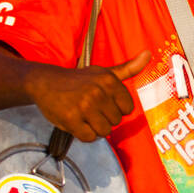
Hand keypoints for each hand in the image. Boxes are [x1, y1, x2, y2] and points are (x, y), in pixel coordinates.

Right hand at [24, 50, 151, 141]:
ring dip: (94, 127)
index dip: (116, 108)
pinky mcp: (70, 119)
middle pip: (116, 122)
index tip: (103, 101)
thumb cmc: (78, 79)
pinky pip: (89, 138)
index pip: (128, 109)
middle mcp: (98, 92)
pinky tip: (76, 121)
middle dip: (104, 118)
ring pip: (104, 131)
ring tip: (83, 115)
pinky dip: (83, 134)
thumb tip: (149, 54)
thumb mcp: (105, 72)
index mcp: (109, 81)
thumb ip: (129, 68)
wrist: (44, 82)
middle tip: (89, 107)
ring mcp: (84, 106)